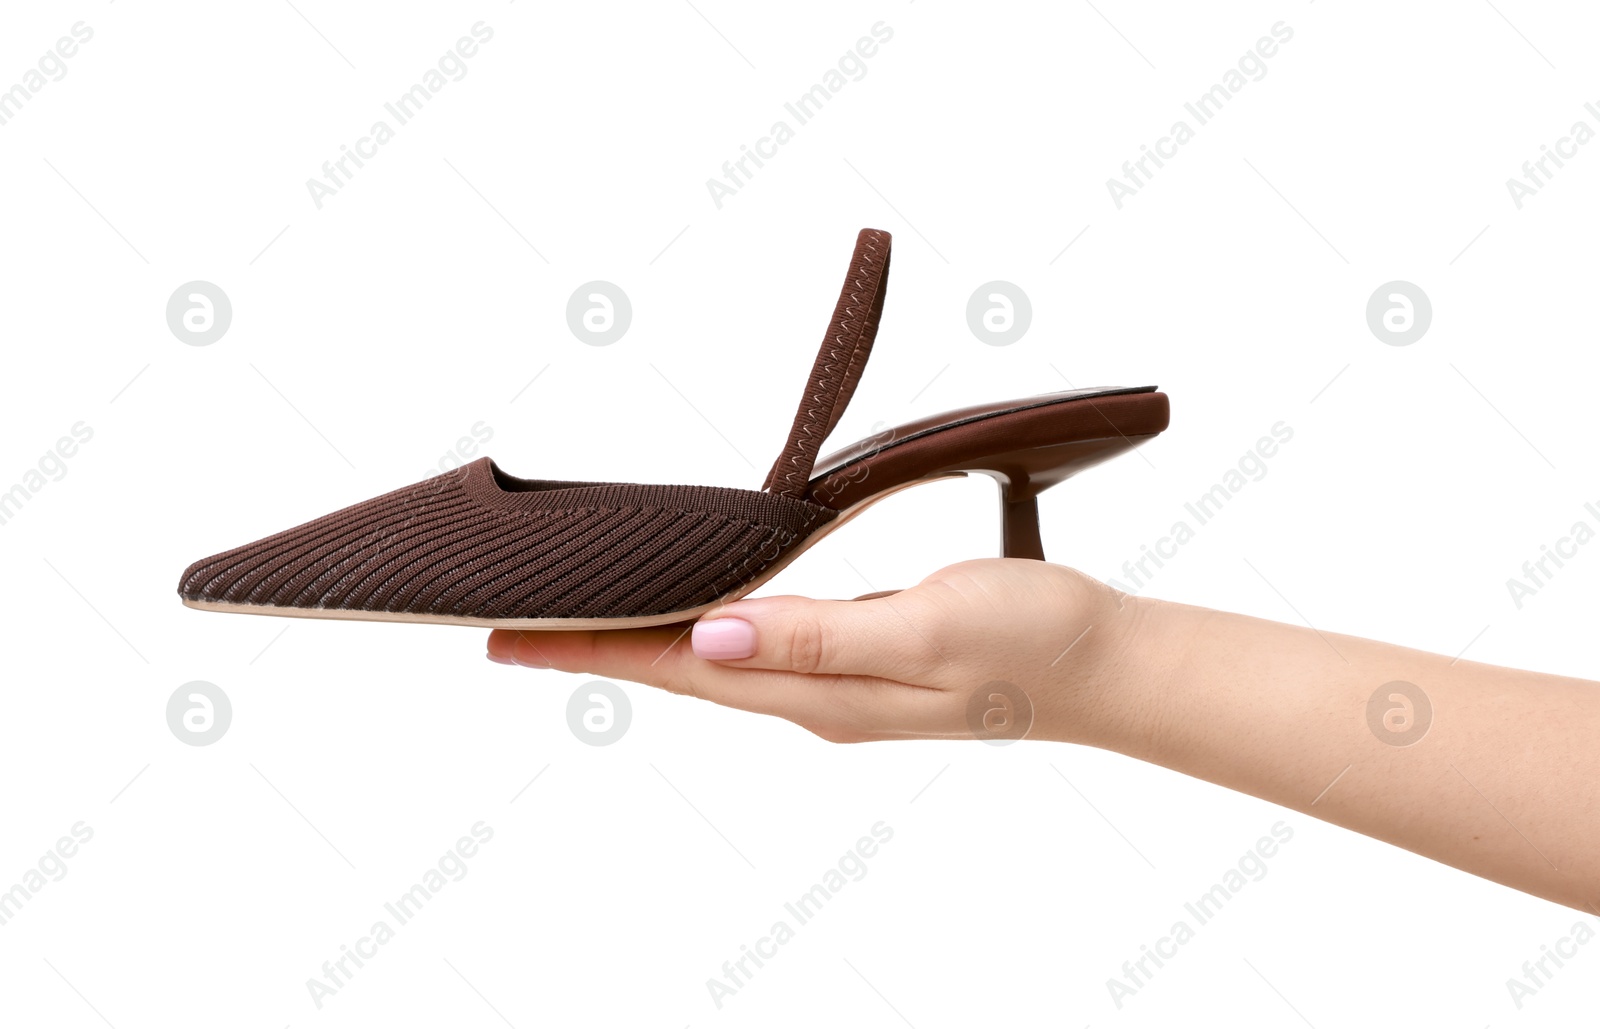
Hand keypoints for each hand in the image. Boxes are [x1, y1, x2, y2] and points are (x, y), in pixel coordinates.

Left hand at [486, 559, 1142, 745]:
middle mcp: (814, 699)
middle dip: (594, 652)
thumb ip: (820, 638)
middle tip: (513, 633)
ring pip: (713, 663)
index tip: (514, 640)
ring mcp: (837, 685)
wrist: (1105, 662)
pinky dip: (706, 630)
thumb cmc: (1030, 638)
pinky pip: (758, 648)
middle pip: (679, 673)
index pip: (679, 670)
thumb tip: (711, 636)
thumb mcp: (926, 628)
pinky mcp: (860, 660)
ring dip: (643, 643)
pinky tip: (691, 617)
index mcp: (819, 694)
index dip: (592, 652)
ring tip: (578, 625)